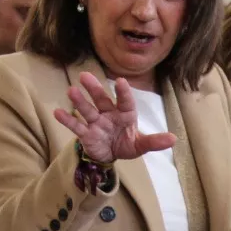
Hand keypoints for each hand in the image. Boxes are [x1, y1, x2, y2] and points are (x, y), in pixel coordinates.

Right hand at [51, 72, 174, 164]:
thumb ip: (154, 141)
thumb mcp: (140, 145)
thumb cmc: (126, 144)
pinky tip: (57, 112)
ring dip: (79, 101)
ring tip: (71, 90)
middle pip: (101, 99)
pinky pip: (76, 126)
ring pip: (87, 110)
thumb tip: (173, 139)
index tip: (121, 81)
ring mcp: (95, 122)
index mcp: (125, 114)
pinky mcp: (86, 133)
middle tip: (85, 76)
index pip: (125, 101)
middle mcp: (109, 114)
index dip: (123, 92)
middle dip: (94, 88)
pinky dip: (67, 120)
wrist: (109, 155)